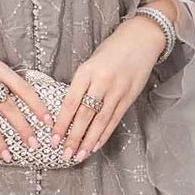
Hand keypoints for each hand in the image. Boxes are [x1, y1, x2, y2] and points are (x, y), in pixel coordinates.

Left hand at [49, 3, 174, 163]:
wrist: (141, 39)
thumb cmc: (112, 50)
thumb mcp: (92, 61)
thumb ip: (82, 83)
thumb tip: (68, 110)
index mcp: (87, 71)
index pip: (71, 102)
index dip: (61, 123)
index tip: (53, 139)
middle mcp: (102, 82)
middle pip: (85, 115)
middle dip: (73, 138)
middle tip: (65, 154)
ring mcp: (117, 90)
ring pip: (100, 121)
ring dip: (88, 141)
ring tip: (79, 155)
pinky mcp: (129, 97)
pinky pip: (114, 120)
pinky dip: (104, 134)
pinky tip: (96, 145)